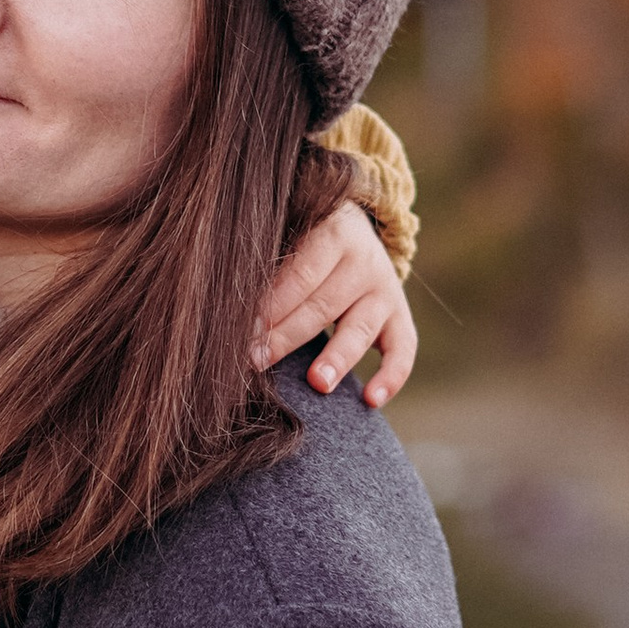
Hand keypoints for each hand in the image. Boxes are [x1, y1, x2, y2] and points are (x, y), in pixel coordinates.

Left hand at [252, 201, 417, 410]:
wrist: (348, 227)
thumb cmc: (300, 237)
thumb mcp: (288, 232)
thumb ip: (266, 259)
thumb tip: (225, 301)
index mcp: (333, 232)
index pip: (299, 276)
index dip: (269, 307)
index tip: (239, 333)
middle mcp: (364, 260)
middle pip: (323, 306)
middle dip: (285, 337)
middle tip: (254, 361)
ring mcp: (385, 289)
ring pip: (360, 328)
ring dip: (337, 359)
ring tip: (316, 383)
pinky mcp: (399, 316)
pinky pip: (403, 348)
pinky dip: (392, 376)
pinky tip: (371, 400)